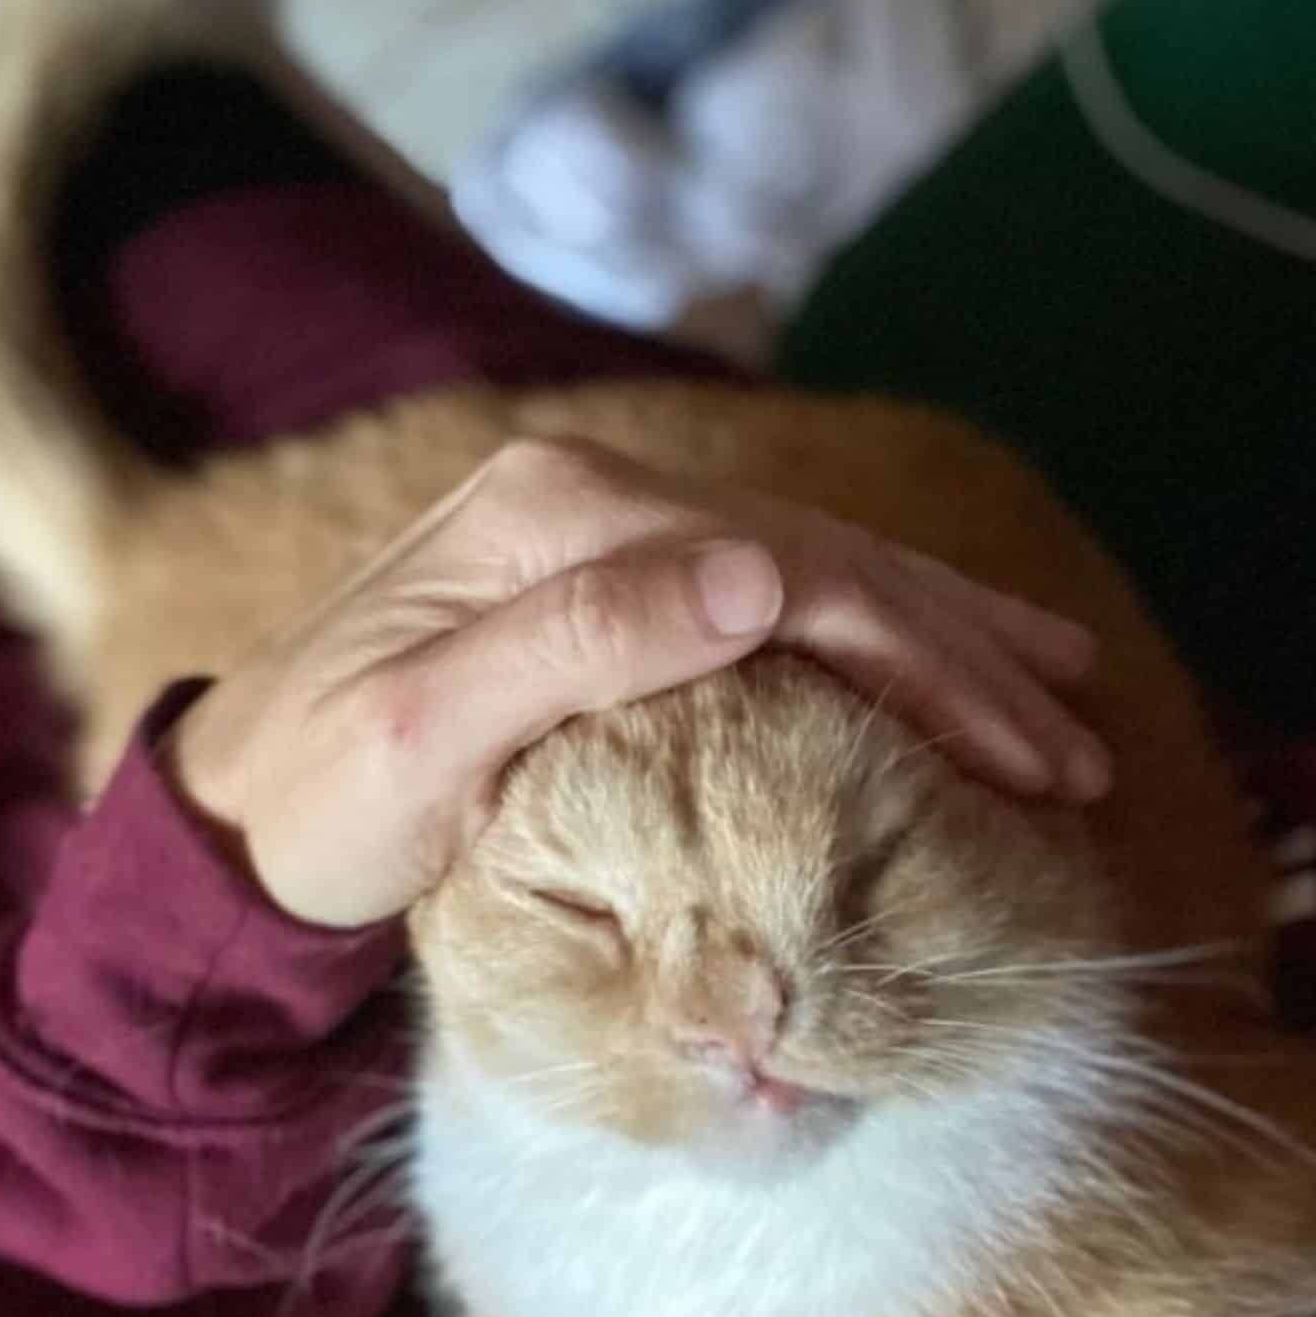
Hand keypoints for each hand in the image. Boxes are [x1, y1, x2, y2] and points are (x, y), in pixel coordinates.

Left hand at [170, 437, 1110, 927]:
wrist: (241, 817)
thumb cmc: (320, 804)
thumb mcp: (419, 735)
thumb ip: (572, 644)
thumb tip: (756, 576)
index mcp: (557, 519)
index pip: (791, 576)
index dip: (923, 662)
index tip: (1023, 754)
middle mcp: (592, 499)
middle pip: (824, 563)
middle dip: (963, 658)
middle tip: (1074, 755)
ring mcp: (605, 533)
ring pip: (819, 570)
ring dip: (947, 637)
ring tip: (1061, 697)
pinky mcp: (610, 583)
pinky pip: (773, 595)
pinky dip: (875, 631)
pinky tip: (947, 658)